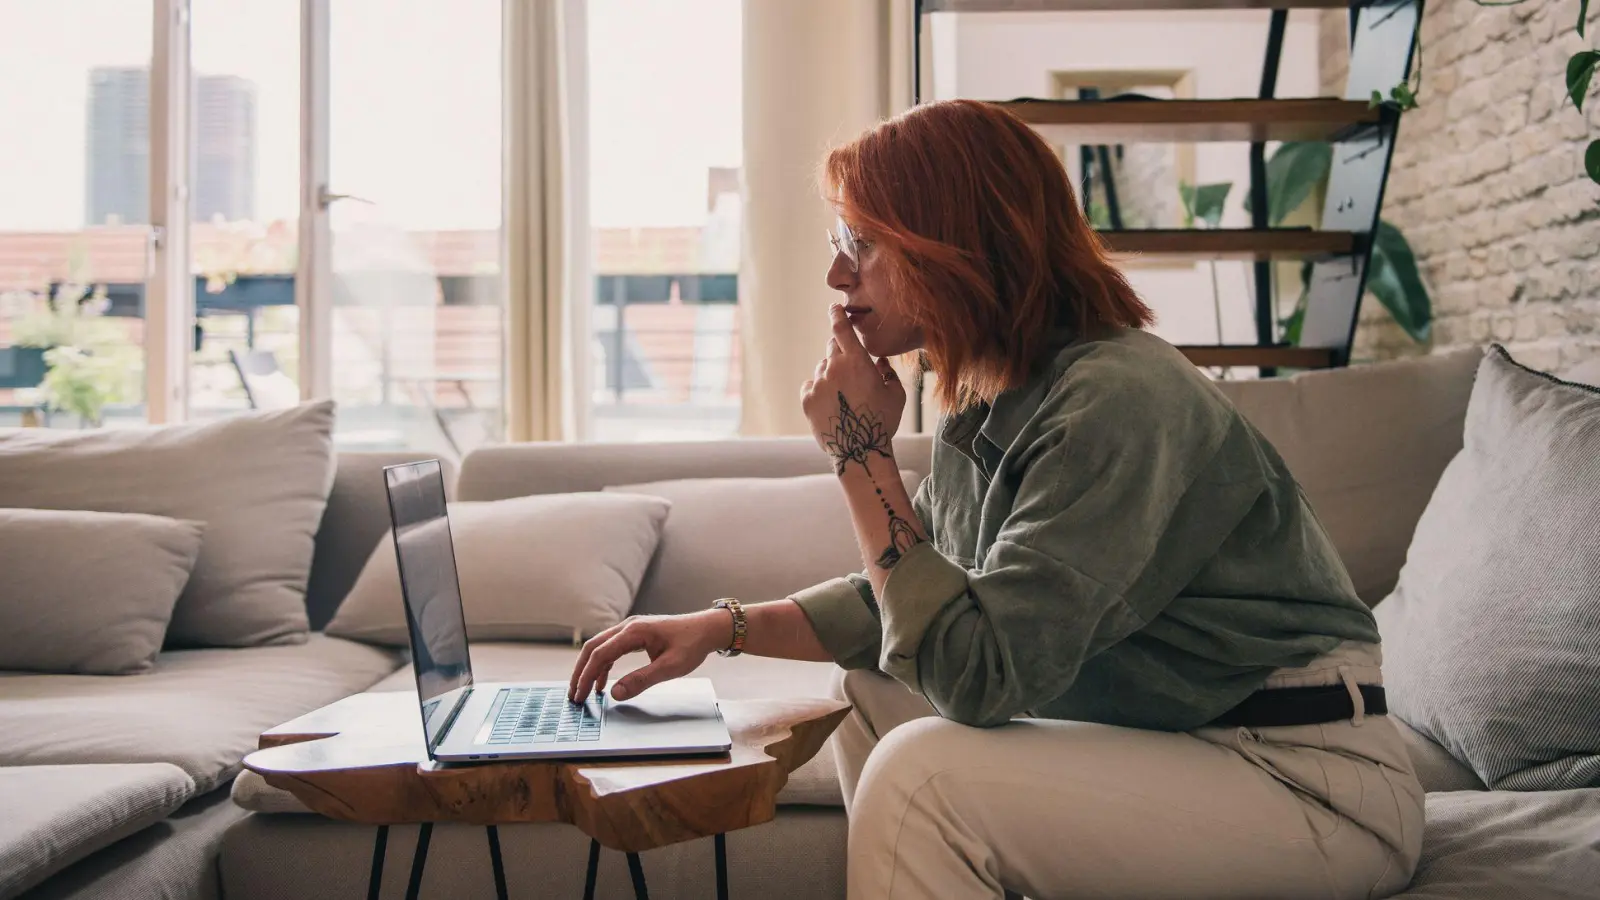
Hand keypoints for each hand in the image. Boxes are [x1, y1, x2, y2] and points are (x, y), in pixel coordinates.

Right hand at [567, 610, 730, 702]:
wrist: (708, 629)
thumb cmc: (692, 644)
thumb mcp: (669, 667)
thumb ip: (641, 680)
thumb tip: (615, 693)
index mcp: (634, 632)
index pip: (600, 654)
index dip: (586, 676)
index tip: (579, 695)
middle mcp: (628, 626)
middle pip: (593, 648)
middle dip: (580, 672)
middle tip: (574, 695)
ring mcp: (631, 629)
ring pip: (600, 648)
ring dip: (590, 669)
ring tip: (585, 692)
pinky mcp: (635, 634)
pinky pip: (611, 649)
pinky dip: (603, 666)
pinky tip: (603, 683)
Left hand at [801, 305, 906, 472]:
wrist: (859, 450)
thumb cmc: (882, 421)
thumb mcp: (895, 394)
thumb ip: (888, 372)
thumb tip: (880, 362)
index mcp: (857, 361)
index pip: (842, 329)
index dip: (837, 315)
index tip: (834, 308)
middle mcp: (834, 367)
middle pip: (832, 347)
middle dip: (841, 352)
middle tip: (851, 371)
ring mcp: (818, 382)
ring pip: (823, 368)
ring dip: (832, 374)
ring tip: (845, 397)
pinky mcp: (807, 398)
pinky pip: (811, 385)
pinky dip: (819, 389)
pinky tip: (832, 404)